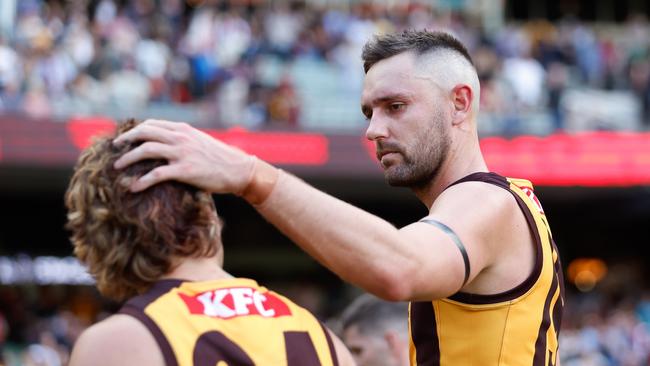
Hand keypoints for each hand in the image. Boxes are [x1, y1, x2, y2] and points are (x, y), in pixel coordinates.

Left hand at [113, 119, 255, 192]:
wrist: (239, 170)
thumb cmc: (221, 159)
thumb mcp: (201, 142)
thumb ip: (184, 140)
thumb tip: (167, 144)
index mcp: (184, 129)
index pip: (152, 124)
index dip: (135, 131)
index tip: (125, 139)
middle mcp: (181, 138)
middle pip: (144, 133)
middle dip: (125, 140)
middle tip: (115, 149)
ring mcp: (182, 153)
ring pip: (146, 150)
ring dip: (128, 159)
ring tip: (117, 168)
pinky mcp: (185, 171)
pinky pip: (157, 174)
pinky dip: (142, 181)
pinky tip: (133, 188)